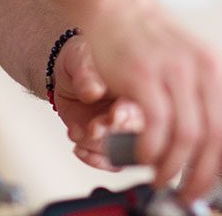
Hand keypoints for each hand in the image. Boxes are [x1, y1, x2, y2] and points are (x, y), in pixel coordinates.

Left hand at [50, 35, 145, 169]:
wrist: (70, 71)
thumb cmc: (84, 59)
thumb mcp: (81, 59)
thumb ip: (86, 75)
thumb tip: (92, 91)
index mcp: (141, 87)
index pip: (150, 108)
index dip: (133, 115)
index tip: (115, 113)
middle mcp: (138, 112)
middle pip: (142, 136)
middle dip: (117, 134)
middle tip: (96, 126)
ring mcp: (125, 130)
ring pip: (125, 152)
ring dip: (102, 147)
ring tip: (84, 131)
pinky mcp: (112, 143)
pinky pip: (111, 162)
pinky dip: (93, 159)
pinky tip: (79, 147)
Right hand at [80, 1, 221, 200]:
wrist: (121, 10)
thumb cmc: (159, 47)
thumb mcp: (200, 69)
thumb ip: (215, 105)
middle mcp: (207, 69)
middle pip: (218, 137)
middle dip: (205, 176)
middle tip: (191, 193)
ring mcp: (176, 71)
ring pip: (189, 137)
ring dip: (175, 169)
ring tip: (163, 180)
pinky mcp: (144, 76)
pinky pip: (157, 126)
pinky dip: (152, 152)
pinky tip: (145, 158)